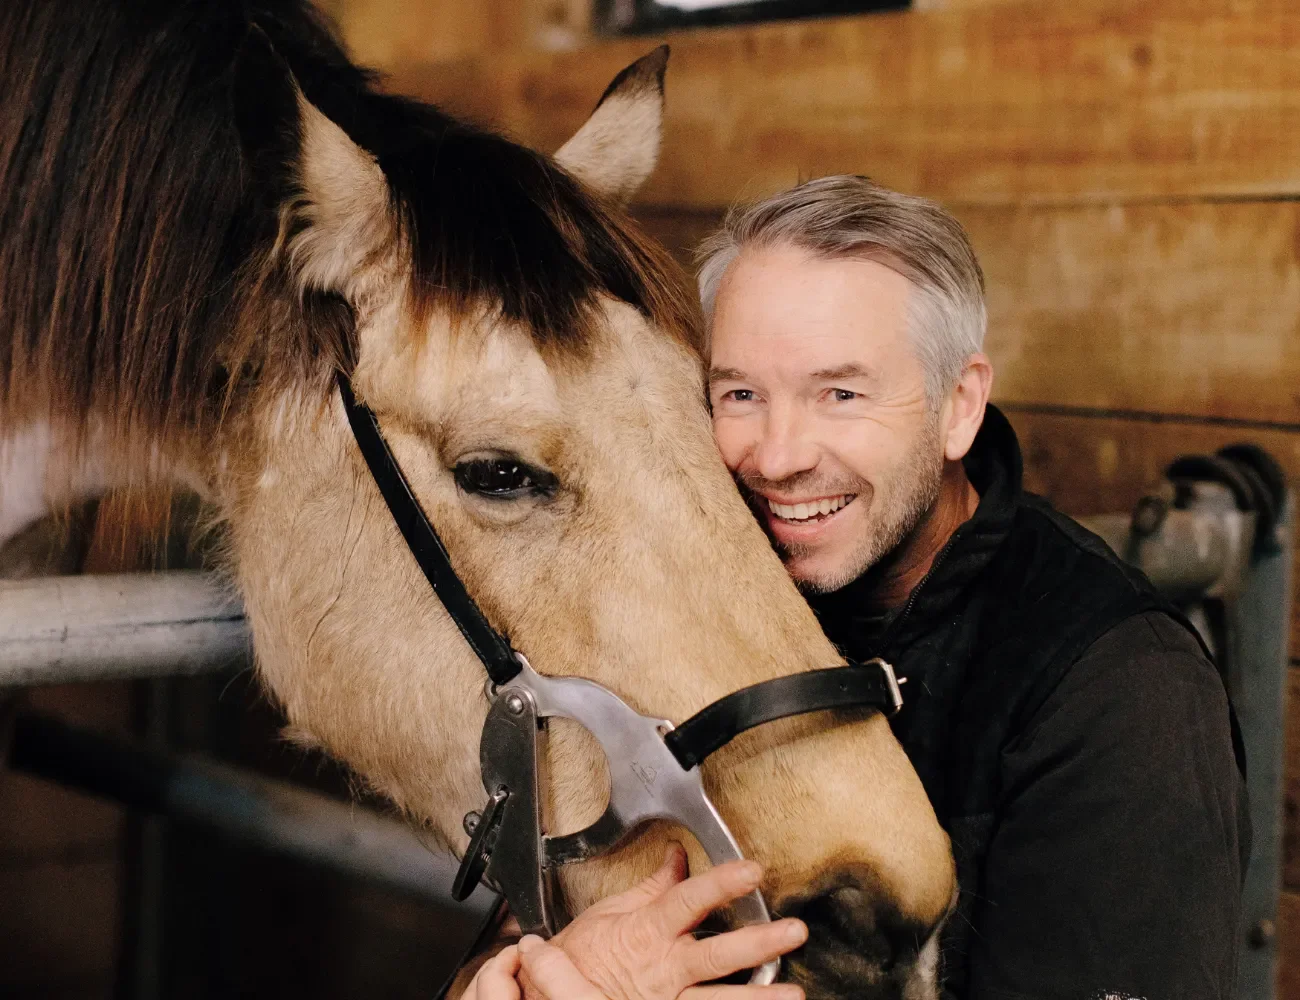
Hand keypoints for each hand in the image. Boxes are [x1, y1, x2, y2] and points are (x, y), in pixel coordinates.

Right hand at [533, 843, 805, 999]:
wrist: (549, 998)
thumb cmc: (581, 955)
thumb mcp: (610, 912)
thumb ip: (653, 886)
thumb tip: (678, 856)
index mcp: (648, 931)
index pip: (690, 901)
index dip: (722, 884)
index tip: (752, 870)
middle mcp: (664, 968)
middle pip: (718, 955)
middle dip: (759, 944)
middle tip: (794, 932)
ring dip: (759, 999)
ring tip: (794, 996)